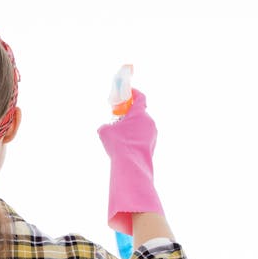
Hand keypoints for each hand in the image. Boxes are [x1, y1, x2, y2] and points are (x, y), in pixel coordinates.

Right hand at [97, 88, 163, 234]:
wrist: (131, 165)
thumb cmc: (118, 144)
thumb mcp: (105, 131)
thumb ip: (106, 126)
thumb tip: (105, 128)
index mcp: (140, 113)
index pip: (140, 98)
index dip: (134, 93)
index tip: (128, 93)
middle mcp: (149, 122)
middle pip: (140, 114)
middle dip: (130, 115)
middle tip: (118, 120)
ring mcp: (153, 135)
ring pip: (142, 127)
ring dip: (132, 128)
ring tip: (120, 137)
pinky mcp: (152, 146)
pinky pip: (143, 138)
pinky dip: (135, 139)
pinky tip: (125, 148)